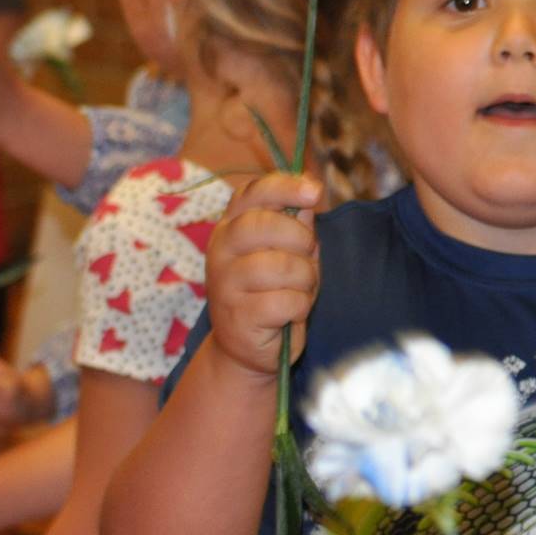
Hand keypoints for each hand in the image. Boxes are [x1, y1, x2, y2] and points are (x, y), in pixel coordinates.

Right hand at [207, 173, 321, 379]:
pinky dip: (300, 307)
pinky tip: (289, 313)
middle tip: (306, 257)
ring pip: (283, 266)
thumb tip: (309, 188)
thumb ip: (296, 222)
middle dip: (300, 240)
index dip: (284, 187)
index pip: (252, 193)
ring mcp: (224, 284)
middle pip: (263, 225)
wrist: (247, 347)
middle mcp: (220, 250)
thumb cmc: (273, 290)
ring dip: (305, 279)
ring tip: (298, 290)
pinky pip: (287, 301)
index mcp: (231, 226)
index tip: (315, 191)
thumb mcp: (289, 251)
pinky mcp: (237, 316)